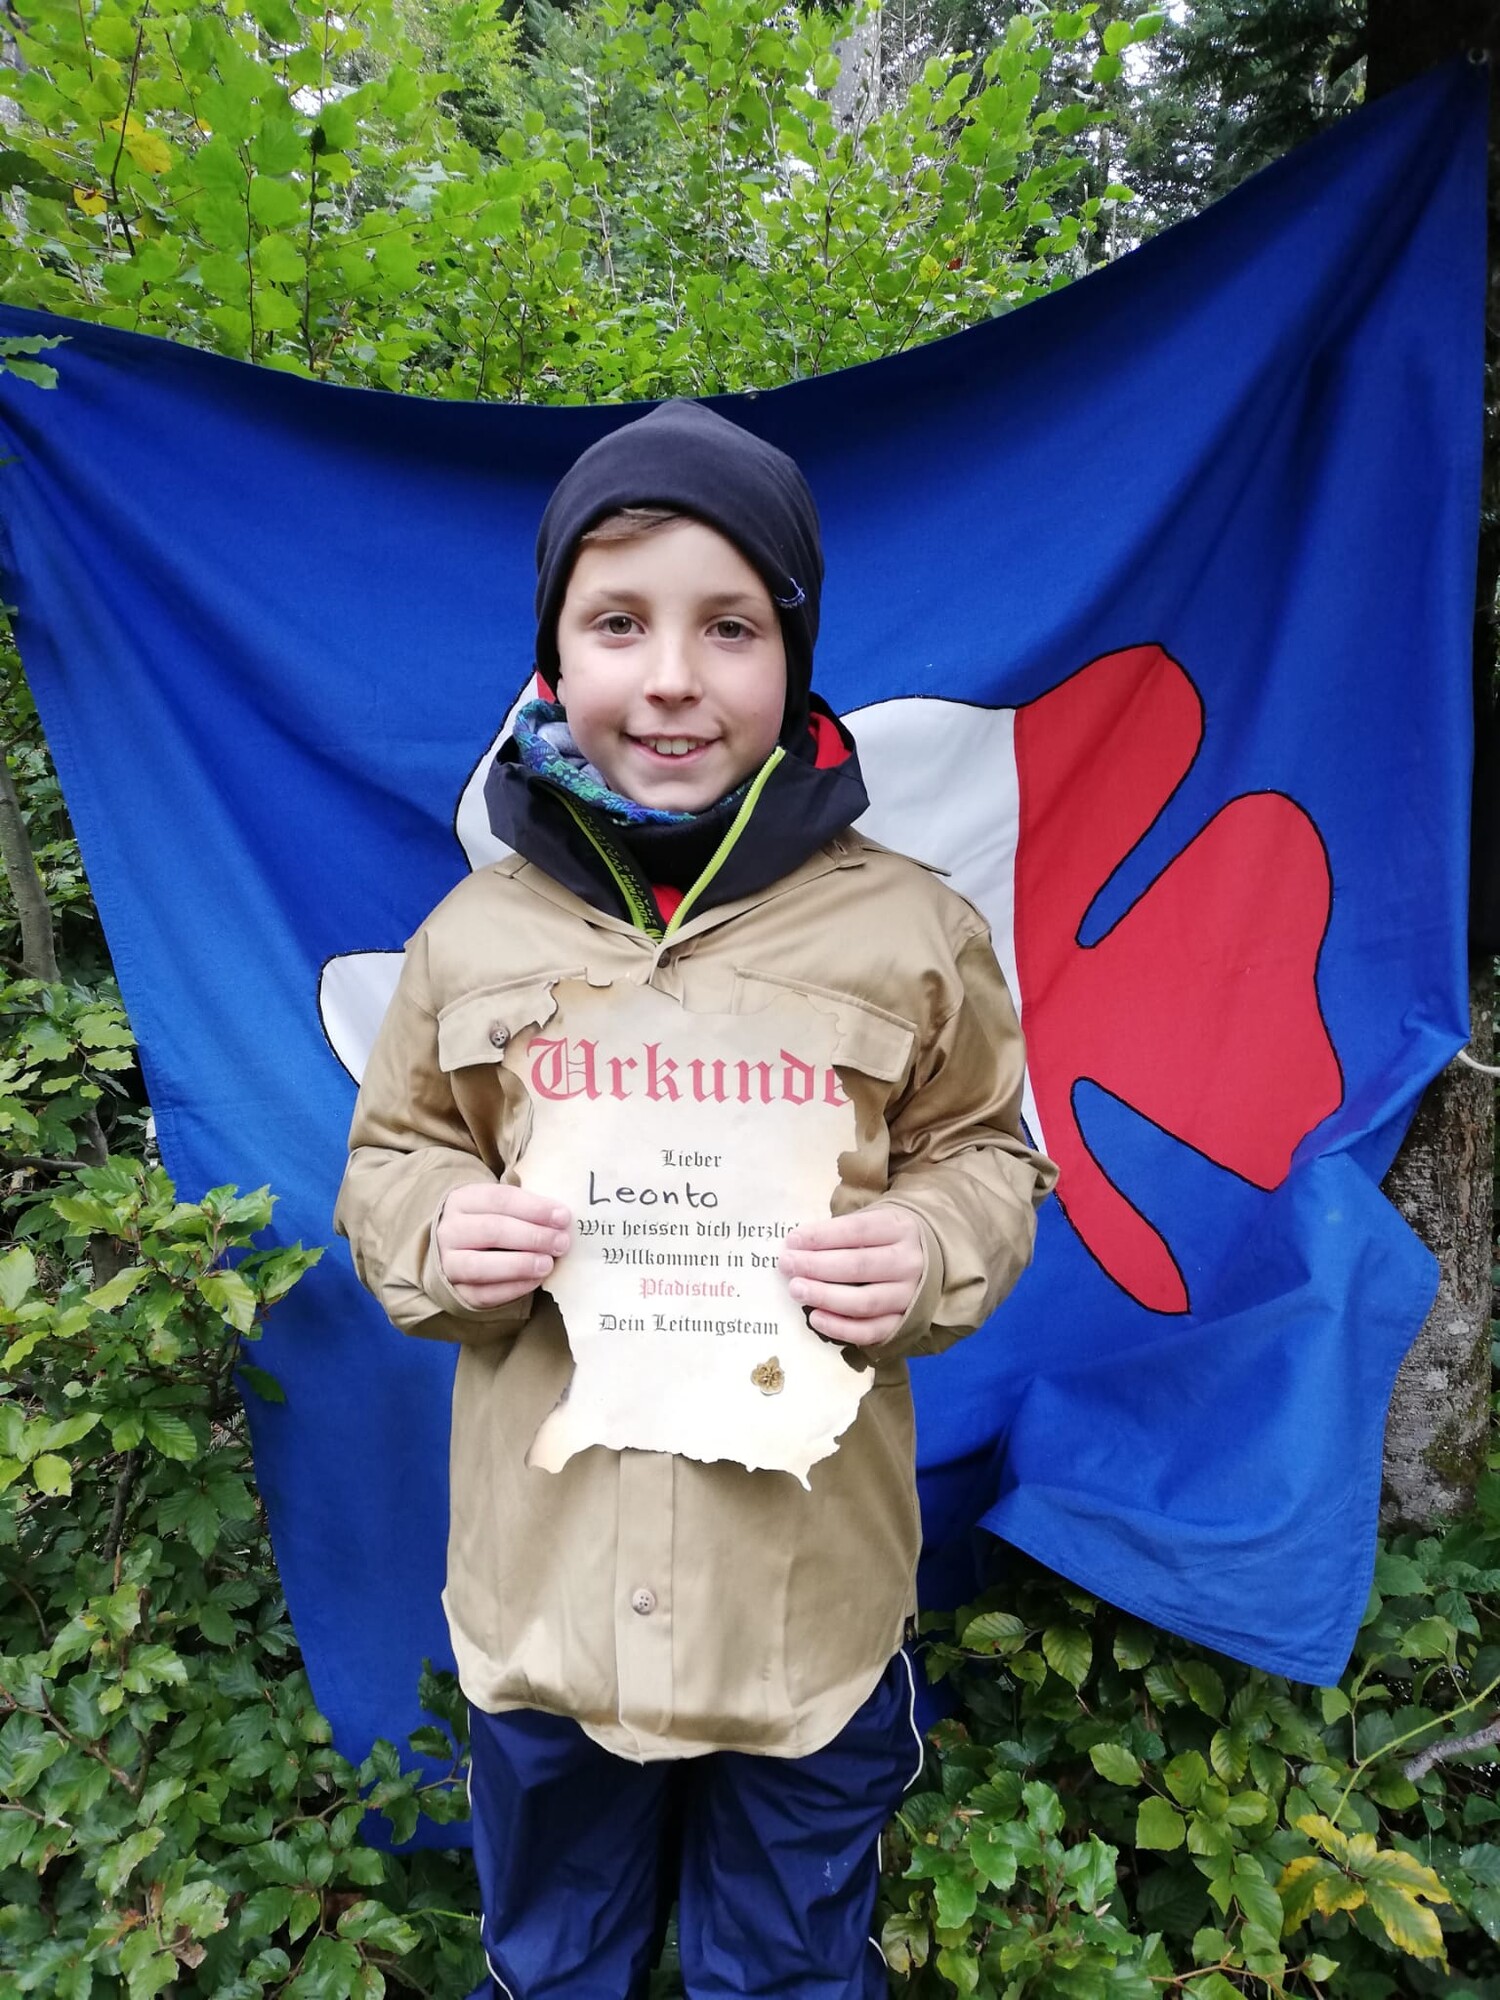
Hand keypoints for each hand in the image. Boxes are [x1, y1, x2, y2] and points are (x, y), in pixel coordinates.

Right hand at [436, 1184, 572, 1311]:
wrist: (457, 1250)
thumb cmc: (490, 1222)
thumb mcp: (501, 1206)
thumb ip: (527, 1209)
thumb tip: (562, 1218)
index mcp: (461, 1201)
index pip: (499, 1199)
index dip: (534, 1208)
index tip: (563, 1217)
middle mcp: (449, 1231)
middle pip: (492, 1230)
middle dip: (532, 1236)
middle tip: (561, 1242)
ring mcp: (448, 1263)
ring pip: (480, 1266)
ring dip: (520, 1265)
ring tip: (548, 1264)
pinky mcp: (456, 1292)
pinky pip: (484, 1293)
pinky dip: (513, 1288)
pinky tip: (536, 1280)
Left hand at [778, 1205, 923, 1348]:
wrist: (931, 1258)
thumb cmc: (887, 1237)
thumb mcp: (873, 1219)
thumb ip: (840, 1231)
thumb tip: (796, 1246)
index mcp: (900, 1228)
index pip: (857, 1230)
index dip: (822, 1236)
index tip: (792, 1240)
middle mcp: (909, 1262)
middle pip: (858, 1266)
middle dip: (816, 1266)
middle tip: (787, 1265)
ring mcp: (910, 1296)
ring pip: (864, 1301)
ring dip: (825, 1297)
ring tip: (796, 1290)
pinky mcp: (905, 1324)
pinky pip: (871, 1331)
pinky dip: (841, 1328)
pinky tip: (816, 1318)